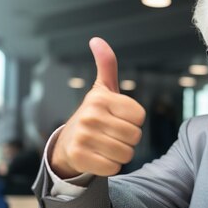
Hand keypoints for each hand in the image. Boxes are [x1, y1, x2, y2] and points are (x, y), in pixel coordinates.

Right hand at [50, 37, 145, 177]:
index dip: (133, 122)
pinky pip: (114, 167)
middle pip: (135, 136)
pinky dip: (110, 167)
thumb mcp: (102, 90)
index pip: (139, 117)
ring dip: (120, 154)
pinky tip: (98, 158)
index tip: (118, 119)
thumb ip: (106, 65)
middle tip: (111, 135)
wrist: (68, 144)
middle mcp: (90, 115)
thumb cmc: (94, 116)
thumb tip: (97, 40)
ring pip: (126, 154)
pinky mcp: (79, 157)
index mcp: (100, 98)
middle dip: (128, 140)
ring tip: (105, 146)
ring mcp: (83, 136)